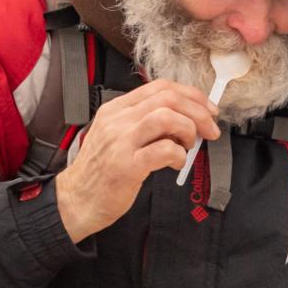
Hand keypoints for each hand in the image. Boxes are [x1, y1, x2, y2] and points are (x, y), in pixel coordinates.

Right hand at [54, 79, 219, 242]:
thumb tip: (184, 119)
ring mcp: (120, 141)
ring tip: (188, 145)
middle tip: (210, 129)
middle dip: (198, 112)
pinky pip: (164, 150)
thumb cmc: (101, 171)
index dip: (191, 95)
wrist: (76, 201)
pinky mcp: (126, 166)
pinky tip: (175, 163)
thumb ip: (144, 123)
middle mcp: (117, 120)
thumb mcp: (117, 136)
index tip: (207, 109)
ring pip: (167, 117)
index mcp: (116, 109)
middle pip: (168, 98)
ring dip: (188, 130)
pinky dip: (179, 155)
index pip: (160, 87)